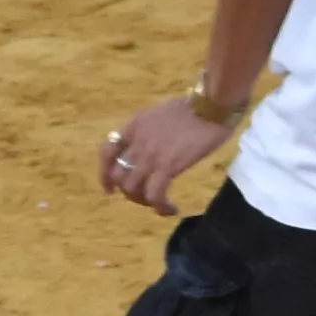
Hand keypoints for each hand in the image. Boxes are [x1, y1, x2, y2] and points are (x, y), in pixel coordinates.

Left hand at [103, 93, 237, 215]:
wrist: (211, 106)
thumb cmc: (195, 107)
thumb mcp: (161, 114)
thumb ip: (151, 131)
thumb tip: (154, 145)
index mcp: (133, 126)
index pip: (106, 152)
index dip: (104, 174)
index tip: (110, 188)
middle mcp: (136, 142)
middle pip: (118, 176)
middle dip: (129, 192)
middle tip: (146, 197)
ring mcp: (149, 154)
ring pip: (131, 188)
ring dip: (143, 201)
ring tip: (159, 204)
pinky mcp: (167, 166)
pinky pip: (154, 194)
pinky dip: (160, 206)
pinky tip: (171, 209)